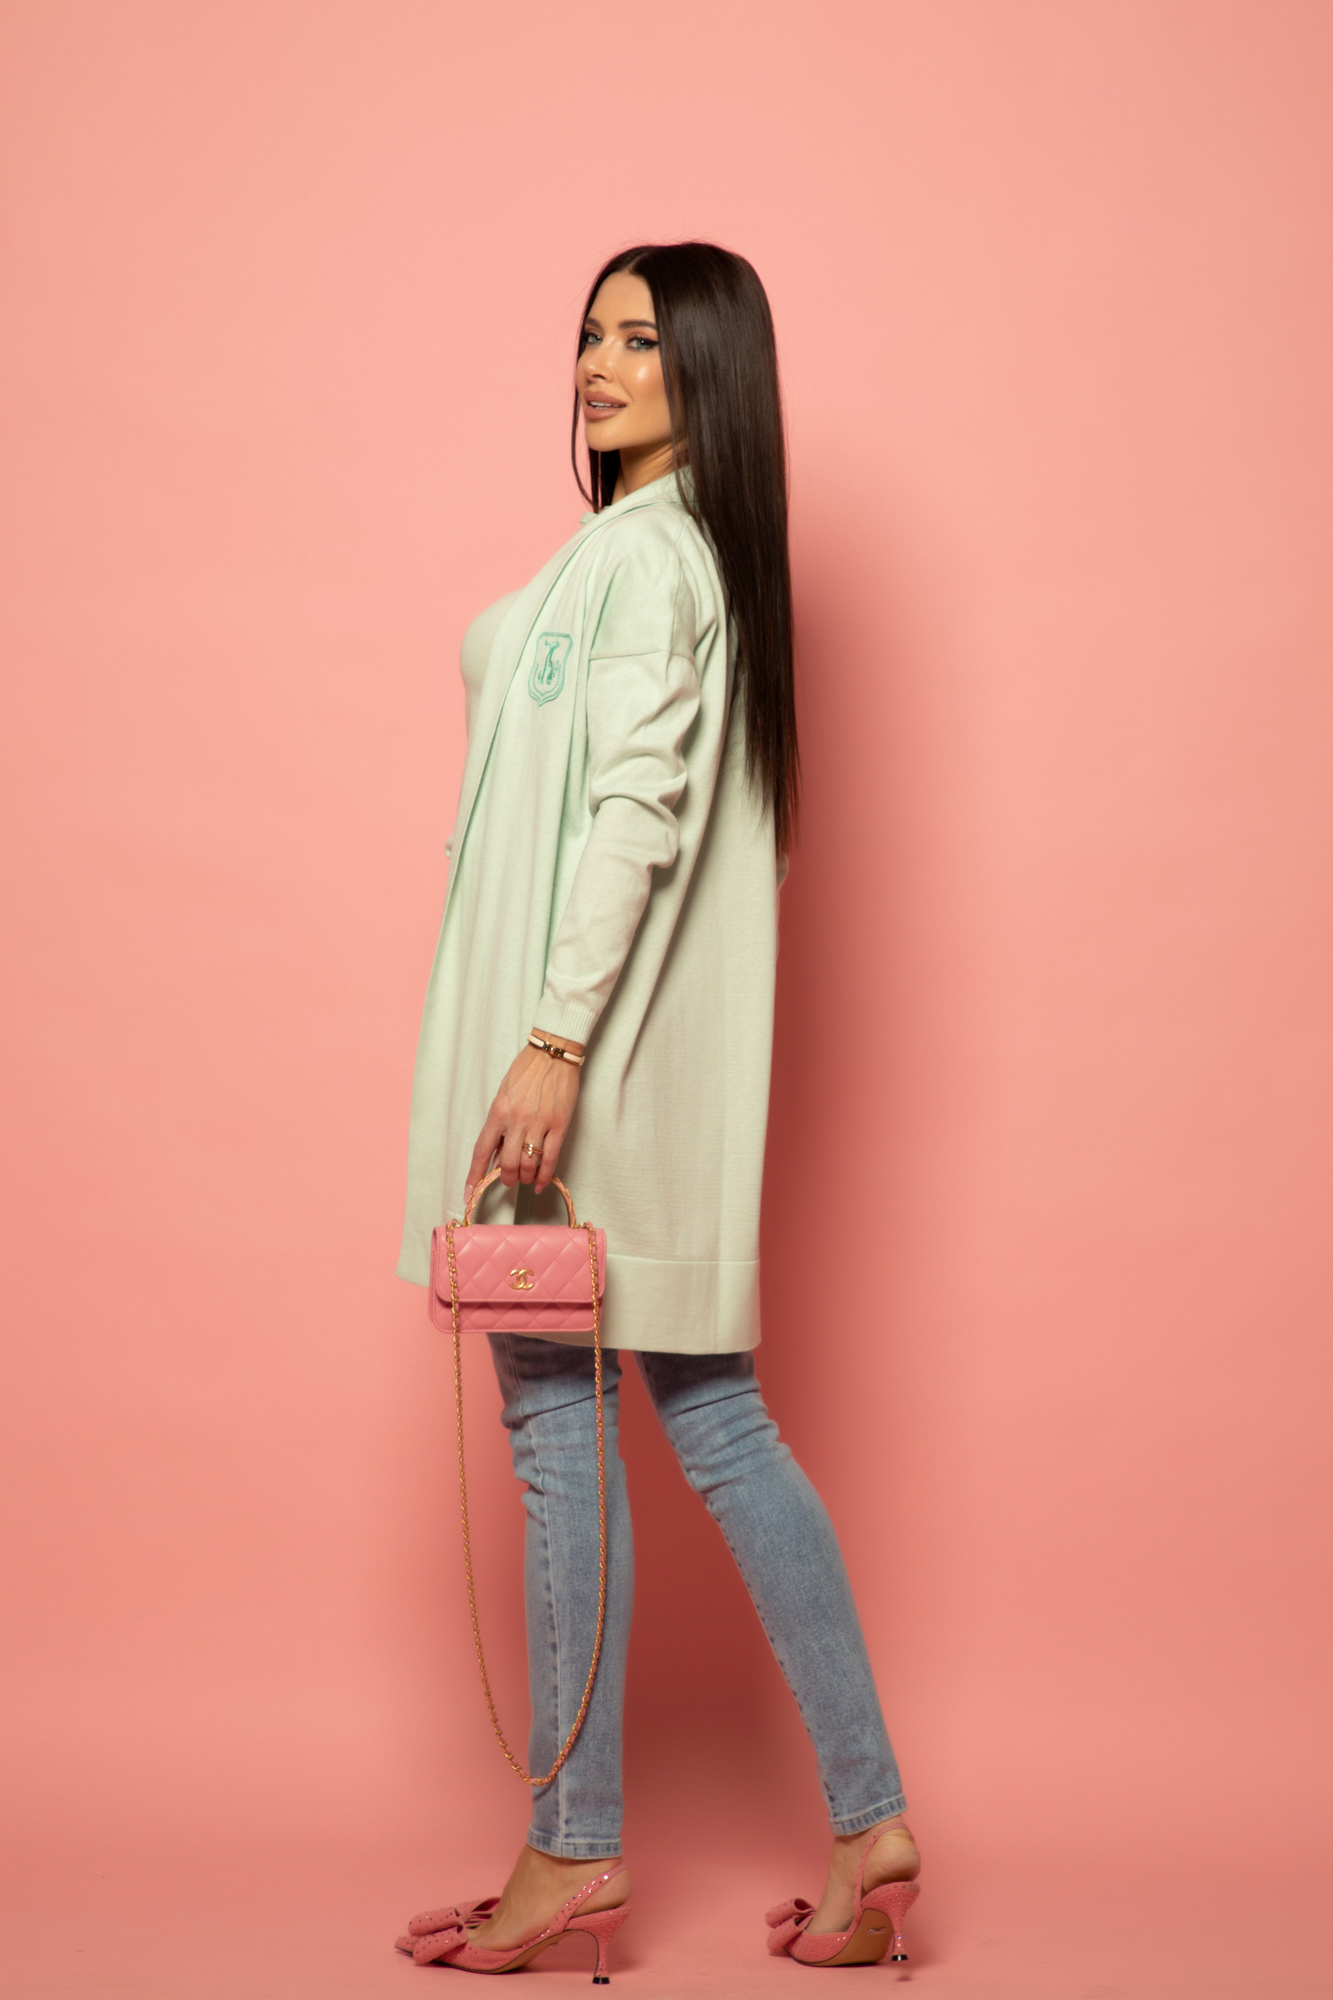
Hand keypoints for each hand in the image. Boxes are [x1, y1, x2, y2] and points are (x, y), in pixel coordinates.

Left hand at [466, 1037, 583, 1200]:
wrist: (553, 1053)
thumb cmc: (527, 1070)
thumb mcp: (504, 1094)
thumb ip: (499, 1124)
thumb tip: (496, 1153)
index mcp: (498, 1111)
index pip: (482, 1150)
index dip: (475, 1175)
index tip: (470, 1192)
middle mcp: (516, 1120)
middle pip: (506, 1163)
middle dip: (506, 1178)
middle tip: (508, 1181)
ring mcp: (539, 1123)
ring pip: (528, 1164)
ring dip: (525, 1177)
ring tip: (525, 1178)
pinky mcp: (559, 1124)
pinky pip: (550, 1159)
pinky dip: (545, 1176)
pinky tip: (540, 1183)